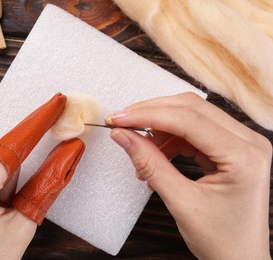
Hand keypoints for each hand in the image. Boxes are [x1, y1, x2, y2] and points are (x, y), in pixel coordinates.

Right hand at [106, 93, 271, 258]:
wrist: (239, 259)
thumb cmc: (221, 240)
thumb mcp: (181, 202)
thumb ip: (150, 164)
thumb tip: (123, 136)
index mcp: (244, 156)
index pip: (188, 120)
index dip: (148, 115)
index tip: (119, 119)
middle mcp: (249, 141)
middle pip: (191, 108)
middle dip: (151, 113)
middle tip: (122, 123)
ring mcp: (241, 143)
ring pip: (191, 116)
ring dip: (159, 128)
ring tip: (141, 152)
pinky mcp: (230, 148)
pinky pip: (194, 131)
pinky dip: (169, 140)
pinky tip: (156, 157)